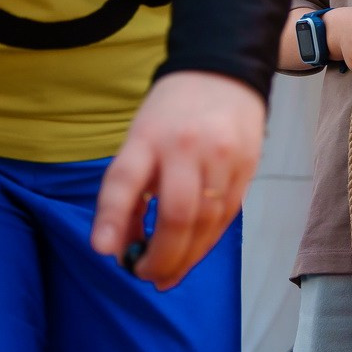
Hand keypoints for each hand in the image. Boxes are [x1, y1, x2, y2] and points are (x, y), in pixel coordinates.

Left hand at [91, 71, 264, 290]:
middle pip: (177, 212)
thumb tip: (119, 245)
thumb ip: (129, 190)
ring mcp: (223, 157)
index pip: (126, 178)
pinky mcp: (248, 167)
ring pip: (207, 221)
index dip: (113, 216)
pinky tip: (192, 255)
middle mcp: (186, 146)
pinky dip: (207, 242)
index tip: (104, 251)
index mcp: (149, 135)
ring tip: (167, 276)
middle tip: (145, 277)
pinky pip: (227, 216)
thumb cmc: (171, 114)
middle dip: (162, 255)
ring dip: (187, 257)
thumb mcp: (139, 139)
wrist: (225, 74)